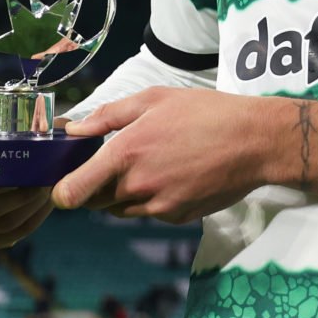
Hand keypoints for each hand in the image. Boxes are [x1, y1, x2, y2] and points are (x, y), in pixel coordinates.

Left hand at [51, 87, 317, 223]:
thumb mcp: (155, 99)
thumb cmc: (206, 113)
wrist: (254, 141)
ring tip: (153, 164)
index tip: (65, 184)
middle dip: (99, 186)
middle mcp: (137, 185)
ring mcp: (158, 206)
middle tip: (117, 162)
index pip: (74, 191)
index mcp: (126, 153)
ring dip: (126, 193)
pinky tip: (174, 174)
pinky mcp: (177, 217)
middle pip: (97, 201)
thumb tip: (73, 129)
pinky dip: (153, 199)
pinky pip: (150, 212)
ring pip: (123, 209)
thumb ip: (108, 116)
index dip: (63, 191)